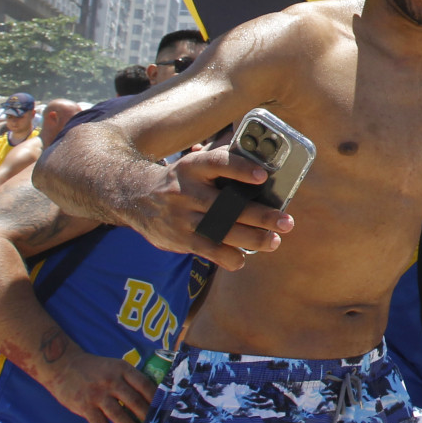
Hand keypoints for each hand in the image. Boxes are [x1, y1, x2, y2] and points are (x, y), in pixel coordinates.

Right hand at [44, 343, 161, 422]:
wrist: (63, 366)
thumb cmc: (94, 369)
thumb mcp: (114, 366)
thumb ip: (128, 379)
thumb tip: (148, 396)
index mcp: (122, 369)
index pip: (145, 384)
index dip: (156, 398)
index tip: (164, 409)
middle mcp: (112, 381)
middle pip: (135, 401)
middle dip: (147, 416)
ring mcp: (98, 394)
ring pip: (119, 415)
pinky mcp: (84, 406)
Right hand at [132, 149, 292, 271]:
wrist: (134, 197)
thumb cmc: (181, 179)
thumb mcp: (194, 164)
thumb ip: (222, 164)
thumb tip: (265, 163)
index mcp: (194, 167)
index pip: (218, 163)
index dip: (240, 169)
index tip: (263, 176)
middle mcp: (186, 191)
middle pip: (226, 205)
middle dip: (260, 216)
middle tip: (287, 222)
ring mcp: (182, 217)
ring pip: (220, 231)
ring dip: (250, 239)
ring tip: (274, 241)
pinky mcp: (179, 238)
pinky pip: (206, 250)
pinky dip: (227, 256)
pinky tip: (242, 259)